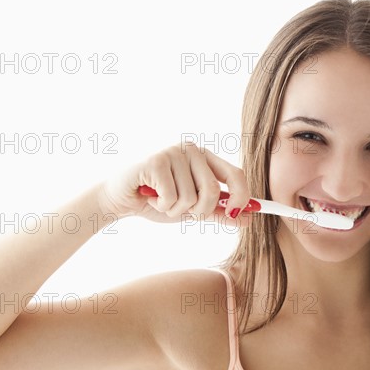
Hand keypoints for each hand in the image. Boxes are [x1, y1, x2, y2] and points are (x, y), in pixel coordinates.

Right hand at [97, 143, 251, 226]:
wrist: (120, 199)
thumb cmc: (158, 200)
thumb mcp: (193, 209)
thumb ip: (219, 212)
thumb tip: (248, 219)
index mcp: (205, 157)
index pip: (236, 174)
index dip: (242, 197)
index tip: (239, 215)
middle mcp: (191, 149)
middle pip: (213, 191)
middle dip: (199, 211)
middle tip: (182, 210)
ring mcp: (173, 152)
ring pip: (191, 198)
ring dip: (176, 210)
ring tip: (161, 201)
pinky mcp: (155, 162)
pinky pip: (172, 198)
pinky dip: (162, 206)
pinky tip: (151, 197)